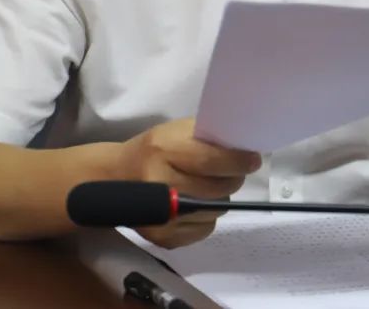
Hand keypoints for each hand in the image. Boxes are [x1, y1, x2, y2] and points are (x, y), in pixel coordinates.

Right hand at [115, 118, 260, 247]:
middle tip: (230, 171)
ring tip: (207, 185)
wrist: (116, 177)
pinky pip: (205, 228)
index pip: (212, 161)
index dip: (237, 161)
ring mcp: (161, 217)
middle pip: (218, 189)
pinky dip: (207, 216)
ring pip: (216, 210)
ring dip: (219, 197)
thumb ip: (207, 137)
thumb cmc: (153, 149)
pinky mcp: (164, 238)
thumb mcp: (175, 131)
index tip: (252, 159)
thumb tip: (243, 150)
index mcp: (163, 151)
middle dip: (232, 178)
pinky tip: (195, 202)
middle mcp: (161, 186)